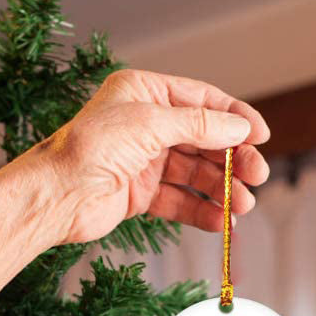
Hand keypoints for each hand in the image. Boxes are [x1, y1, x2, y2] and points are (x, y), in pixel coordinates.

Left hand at [22, 69, 270, 245]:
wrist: (55, 195)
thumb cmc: (90, 148)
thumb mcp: (150, 124)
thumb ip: (198, 125)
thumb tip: (239, 127)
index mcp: (144, 93)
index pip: (202, 101)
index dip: (234, 118)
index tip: (260, 137)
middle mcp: (145, 125)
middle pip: (203, 140)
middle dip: (232, 159)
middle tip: (256, 176)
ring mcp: (143, 161)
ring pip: (194, 174)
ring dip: (221, 189)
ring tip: (242, 205)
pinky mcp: (139, 195)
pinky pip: (179, 201)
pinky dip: (201, 211)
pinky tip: (221, 222)